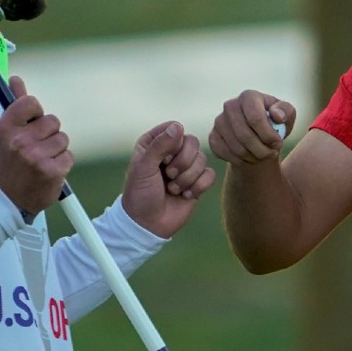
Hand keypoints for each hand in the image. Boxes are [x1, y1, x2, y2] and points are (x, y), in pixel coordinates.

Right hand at [0, 76, 73, 217]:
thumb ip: (14, 107)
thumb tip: (15, 80)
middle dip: (47, 133)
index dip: (35, 112)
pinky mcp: (53, 171)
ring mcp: (37, 157)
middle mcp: (21, 142)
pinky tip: (48, 170)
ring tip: (41, 160)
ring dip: (55, 148)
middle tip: (36, 147)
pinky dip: (61, 163)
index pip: (30, 103)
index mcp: (5, 129)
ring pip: (62, 138)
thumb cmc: (5, 164)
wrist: (6, 200)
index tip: (32, 123)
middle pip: (52, 121)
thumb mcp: (2, 134)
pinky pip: (69, 156)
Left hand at [122, 121, 215, 238]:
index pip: (175, 129)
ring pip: (202, 159)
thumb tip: (178, 126)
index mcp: (155, 143)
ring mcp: (186, 167)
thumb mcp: (144, 168)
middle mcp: (172, 151)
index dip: (173, 144)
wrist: (148, 224)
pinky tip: (186, 196)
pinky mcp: (198, 181)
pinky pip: (210, 175)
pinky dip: (198, 187)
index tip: (162, 160)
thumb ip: (159, 145)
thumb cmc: (140, 194)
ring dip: (187, 178)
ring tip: (173, 190)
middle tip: (169, 176)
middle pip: (192, 142)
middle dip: (183, 163)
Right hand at [209, 90, 296, 165]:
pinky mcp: (213, 136)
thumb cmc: (275, 123)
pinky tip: (250, 158)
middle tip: (272, 153)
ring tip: (264, 155)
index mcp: (249, 96)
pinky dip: (240, 160)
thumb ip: (286, 111)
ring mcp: (219, 121)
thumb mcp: (288, 115)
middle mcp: (230, 105)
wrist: (260, 136)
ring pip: (236, 147)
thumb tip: (276, 115)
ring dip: (254, 157)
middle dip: (262, 150)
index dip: (268, 135)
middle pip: (244, 135)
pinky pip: (225, 154)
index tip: (278, 143)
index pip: (255, 118)